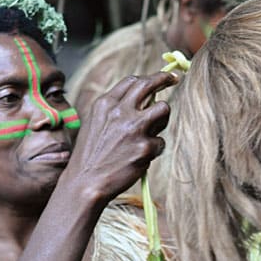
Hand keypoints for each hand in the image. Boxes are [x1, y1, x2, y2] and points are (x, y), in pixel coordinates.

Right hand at [60, 72, 174, 204]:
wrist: (85, 182)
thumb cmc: (91, 156)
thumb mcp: (95, 124)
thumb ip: (115, 110)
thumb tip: (141, 101)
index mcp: (105, 104)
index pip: (132, 81)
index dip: (149, 78)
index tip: (161, 78)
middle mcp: (120, 111)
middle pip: (149, 85)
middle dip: (165, 78)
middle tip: (175, 79)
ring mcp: (134, 128)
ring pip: (164, 109)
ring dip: (162, 119)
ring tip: (151, 133)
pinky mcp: (145, 147)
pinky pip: (160, 142)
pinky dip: (154, 150)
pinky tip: (139, 158)